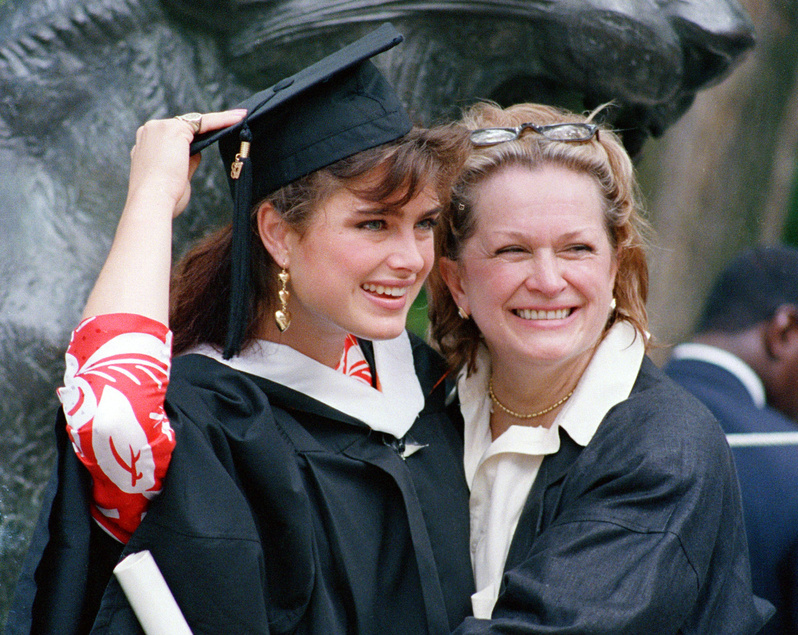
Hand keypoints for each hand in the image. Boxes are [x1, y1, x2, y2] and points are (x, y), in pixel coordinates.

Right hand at [126, 109, 246, 218]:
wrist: (152, 201)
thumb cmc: (163, 198)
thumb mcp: (176, 177)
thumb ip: (186, 162)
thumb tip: (196, 153)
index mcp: (146, 144)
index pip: (174, 136)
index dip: (194, 136)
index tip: (210, 136)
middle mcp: (150, 131)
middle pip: (185, 126)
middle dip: (208, 127)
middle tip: (234, 122)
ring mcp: (160, 127)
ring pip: (196, 122)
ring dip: (219, 120)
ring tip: (239, 118)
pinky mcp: (175, 129)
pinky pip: (204, 122)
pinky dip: (222, 120)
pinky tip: (237, 119)